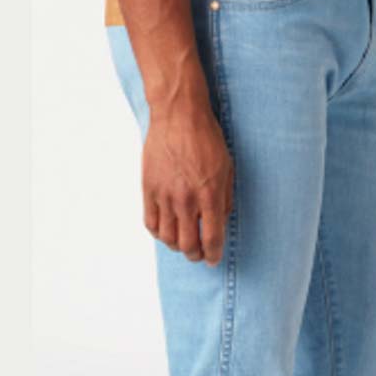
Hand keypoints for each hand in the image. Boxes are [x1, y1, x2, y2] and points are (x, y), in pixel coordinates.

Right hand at [142, 99, 233, 265]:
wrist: (178, 116)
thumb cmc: (206, 139)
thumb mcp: (227, 168)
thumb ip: (225, 199)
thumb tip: (220, 222)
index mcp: (209, 195)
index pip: (211, 238)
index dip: (213, 254)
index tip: (213, 259)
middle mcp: (186, 200)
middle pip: (188, 244)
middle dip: (195, 255)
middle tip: (198, 254)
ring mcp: (164, 196)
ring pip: (167, 238)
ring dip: (177, 246)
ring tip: (183, 243)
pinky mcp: (148, 189)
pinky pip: (150, 223)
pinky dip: (158, 233)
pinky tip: (166, 230)